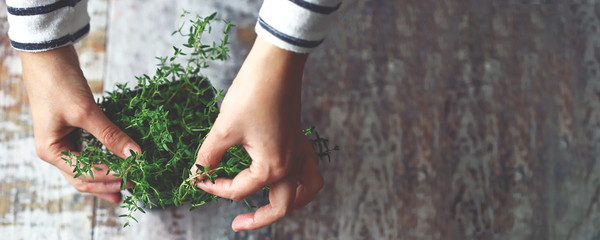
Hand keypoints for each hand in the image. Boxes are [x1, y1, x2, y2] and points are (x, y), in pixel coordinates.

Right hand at [20, 45, 140, 202]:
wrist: (48, 55)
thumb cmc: (59, 82)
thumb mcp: (86, 111)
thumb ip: (111, 135)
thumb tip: (136, 154)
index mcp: (51, 151)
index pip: (85, 174)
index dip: (112, 177)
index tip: (137, 174)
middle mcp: (54, 150)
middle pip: (83, 178)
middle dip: (107, 185)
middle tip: (133, 188)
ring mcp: (63, 141)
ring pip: (87, 168)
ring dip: (106, 176)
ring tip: (127, 185)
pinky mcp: (73, 130)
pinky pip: (90, 152)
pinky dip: (104, 159)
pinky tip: (118, 162)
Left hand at [192, 38, 323, 230]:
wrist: (276, 65)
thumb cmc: (252, 94)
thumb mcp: (223, 129)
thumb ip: (209, 157)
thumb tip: (197, 173)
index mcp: (272, 168)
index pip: (239, 190)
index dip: (213, 186)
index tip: (197, 178)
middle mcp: (291, 165)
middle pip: (280, 207)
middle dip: (259, 219)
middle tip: (237, 223)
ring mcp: (299, 152)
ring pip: (304, 192)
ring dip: (290, 204)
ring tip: (270, 208)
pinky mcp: (300, 140)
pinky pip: (309, 171)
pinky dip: (302, 182)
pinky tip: (286, 178)